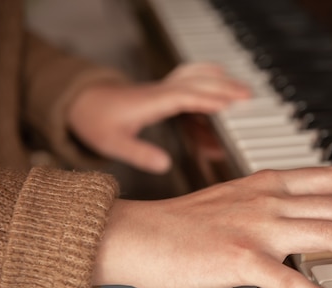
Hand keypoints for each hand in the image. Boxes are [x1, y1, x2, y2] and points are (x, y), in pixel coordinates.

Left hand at [67, 62, 249, 173]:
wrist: (82, 102)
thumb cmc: (97, 121)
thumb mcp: (113, 144)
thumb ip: (139, 154)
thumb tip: (164, 165)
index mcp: (152, 102)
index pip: (186, 97)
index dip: (208, 100)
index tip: (229, 104)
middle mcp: (161, 91)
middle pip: (198, 82)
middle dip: (224, 87)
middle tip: (248, 96)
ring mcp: (163, 89)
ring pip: (196, 77)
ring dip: (219, 81)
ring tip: (241, 89)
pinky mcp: (163, 92)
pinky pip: (190, 83)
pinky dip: (208, 82)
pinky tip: (219, 88)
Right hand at [92, 167, 331, 287]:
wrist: (138, 234)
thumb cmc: (182, 222)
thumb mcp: (232, 198)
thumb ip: (265, 201)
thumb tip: (295, 214)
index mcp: (265, 183)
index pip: (329, 176)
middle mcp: (267, 200)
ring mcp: (257, 229)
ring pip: (328, 234)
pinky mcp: (242, 260)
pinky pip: (292, 282)